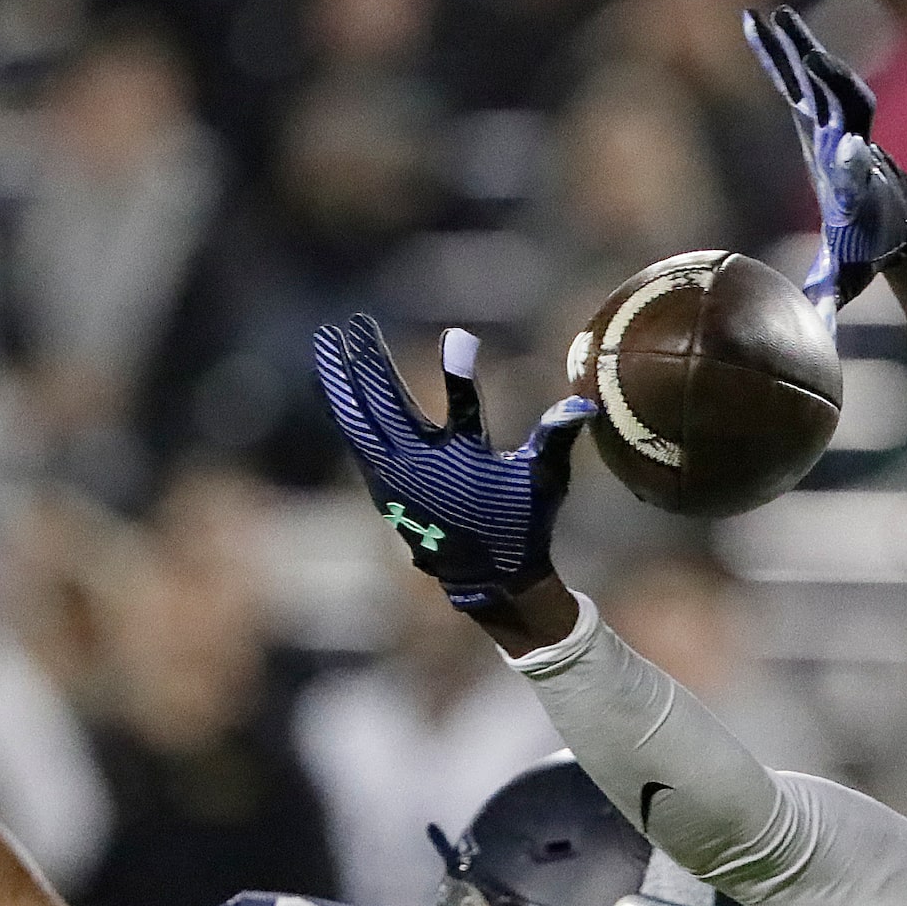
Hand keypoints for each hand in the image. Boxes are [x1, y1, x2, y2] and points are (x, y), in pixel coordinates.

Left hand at [312, 318, 594, 614]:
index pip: (438, 405)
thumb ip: (554, 436)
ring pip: (356, 422)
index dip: (434, 368)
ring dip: (340, 382)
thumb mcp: (543, 479)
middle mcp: (413, 471)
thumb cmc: (521, 524)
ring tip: (325, 345)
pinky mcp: (382, 488)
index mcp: (452, 463)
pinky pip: (355, 440)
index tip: (430, 333)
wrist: (490, 578)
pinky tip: (334, 388)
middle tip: (347, 326)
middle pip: (379, 406)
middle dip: (363, 363)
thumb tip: (581, 403)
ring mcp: (391, 481)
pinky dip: (343, 410)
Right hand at [744, 3, 906, 326]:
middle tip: (790, 42)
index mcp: (849, 178)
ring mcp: (832, 124)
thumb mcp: (843, 279)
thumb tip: (816, 338)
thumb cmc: (866, 253)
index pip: (848, 155)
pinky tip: (758, 27)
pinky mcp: (817, 117)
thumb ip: (826, 301)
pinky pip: (797, 77)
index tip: (833, 129)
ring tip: (767, 20)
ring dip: (792, 48)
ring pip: (815, 77)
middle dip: (813, 70)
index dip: (842, 145)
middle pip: (832, 97)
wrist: (889, 226)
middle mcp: (844, 142)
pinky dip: (779, 53)